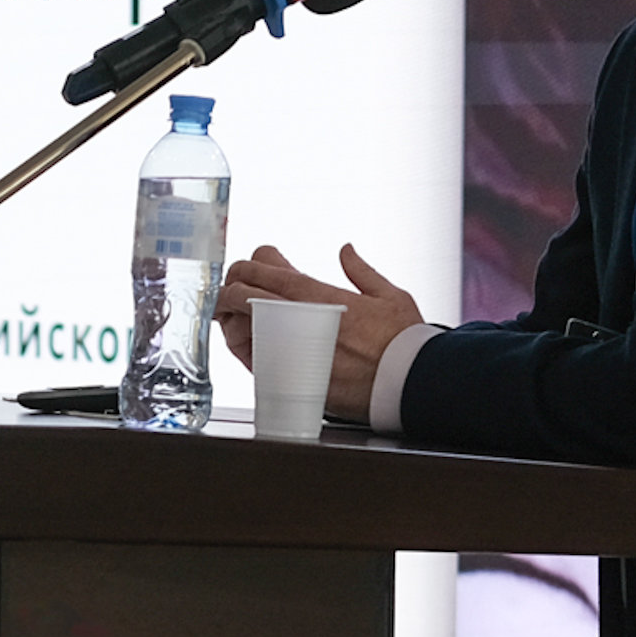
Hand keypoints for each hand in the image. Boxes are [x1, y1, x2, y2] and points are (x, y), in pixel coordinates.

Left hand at [215, 243, 424, 420]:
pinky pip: (253, 359)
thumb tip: (346, 251)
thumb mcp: (391, 296)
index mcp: (322, 297)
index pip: (270, 273)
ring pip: (243, 326)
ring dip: (230, 314)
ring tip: (226, 310)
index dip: (251, 265)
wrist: (409, 385)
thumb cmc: (404, 343)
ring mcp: (293, 351)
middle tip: (229, 286)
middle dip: (232, 286)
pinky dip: (242, 345)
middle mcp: (302, 321)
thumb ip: (362, 271)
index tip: (247, 265)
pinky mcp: (293, 379)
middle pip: (248, 294)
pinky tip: (239, 338)